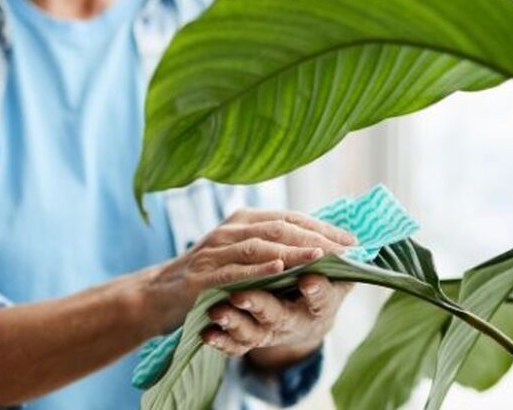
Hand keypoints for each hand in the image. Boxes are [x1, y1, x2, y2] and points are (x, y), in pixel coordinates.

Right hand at [144, 208, 355, 334]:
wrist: (158, 295)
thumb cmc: (208, 276)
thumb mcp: (241, 254)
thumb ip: (273, 246)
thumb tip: (319, 245)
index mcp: (244, 220)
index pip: (290, 218)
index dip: (323, 227)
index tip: (353, 240)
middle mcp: (231, 229)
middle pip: (280, 227)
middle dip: (316, 236)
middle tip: (346, 248)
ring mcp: (215, 250)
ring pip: (260, 244)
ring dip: (293, 249)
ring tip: (321, 255)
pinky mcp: (202, 275)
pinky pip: (234, 270)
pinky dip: (259, 268)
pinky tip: (280, 269)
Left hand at [202, 274, 352, 370]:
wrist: (302, 323)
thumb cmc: (318, 291)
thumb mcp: (336, 282)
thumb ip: (339, 263)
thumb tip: (351, 242)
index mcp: (319, 306)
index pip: (321, 300)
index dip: (316, 291)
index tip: (308, 279)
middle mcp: (292, 321)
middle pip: (277, 315)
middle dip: (260, 305)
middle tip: (241, 295)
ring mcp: (268, 333)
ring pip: (251, 332)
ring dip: (233, 322)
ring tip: (217, 311)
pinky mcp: (248, 341)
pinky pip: (233, 346)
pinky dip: (220, 341)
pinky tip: (207, 333)